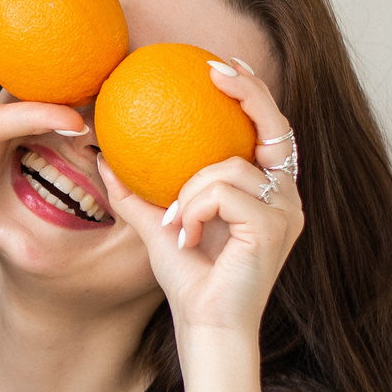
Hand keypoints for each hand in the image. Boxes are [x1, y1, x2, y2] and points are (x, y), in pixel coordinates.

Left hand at [94, 58, 301, 335]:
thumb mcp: (157, 225)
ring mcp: (285, 211)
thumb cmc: (189, 279)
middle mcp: (286, 196)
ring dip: (190, 192)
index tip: (221, 66)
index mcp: (267, 191)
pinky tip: (186, 235)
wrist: (206, 324)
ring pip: (229, 166)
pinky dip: (195, 208)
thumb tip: (104, 156)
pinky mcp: (274, 226)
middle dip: (247, 91)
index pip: (269, 129)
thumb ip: (137, 192)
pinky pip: (222, 191)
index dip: (252, 92)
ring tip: (177, 223)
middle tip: (212, 70)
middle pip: (273, 126)